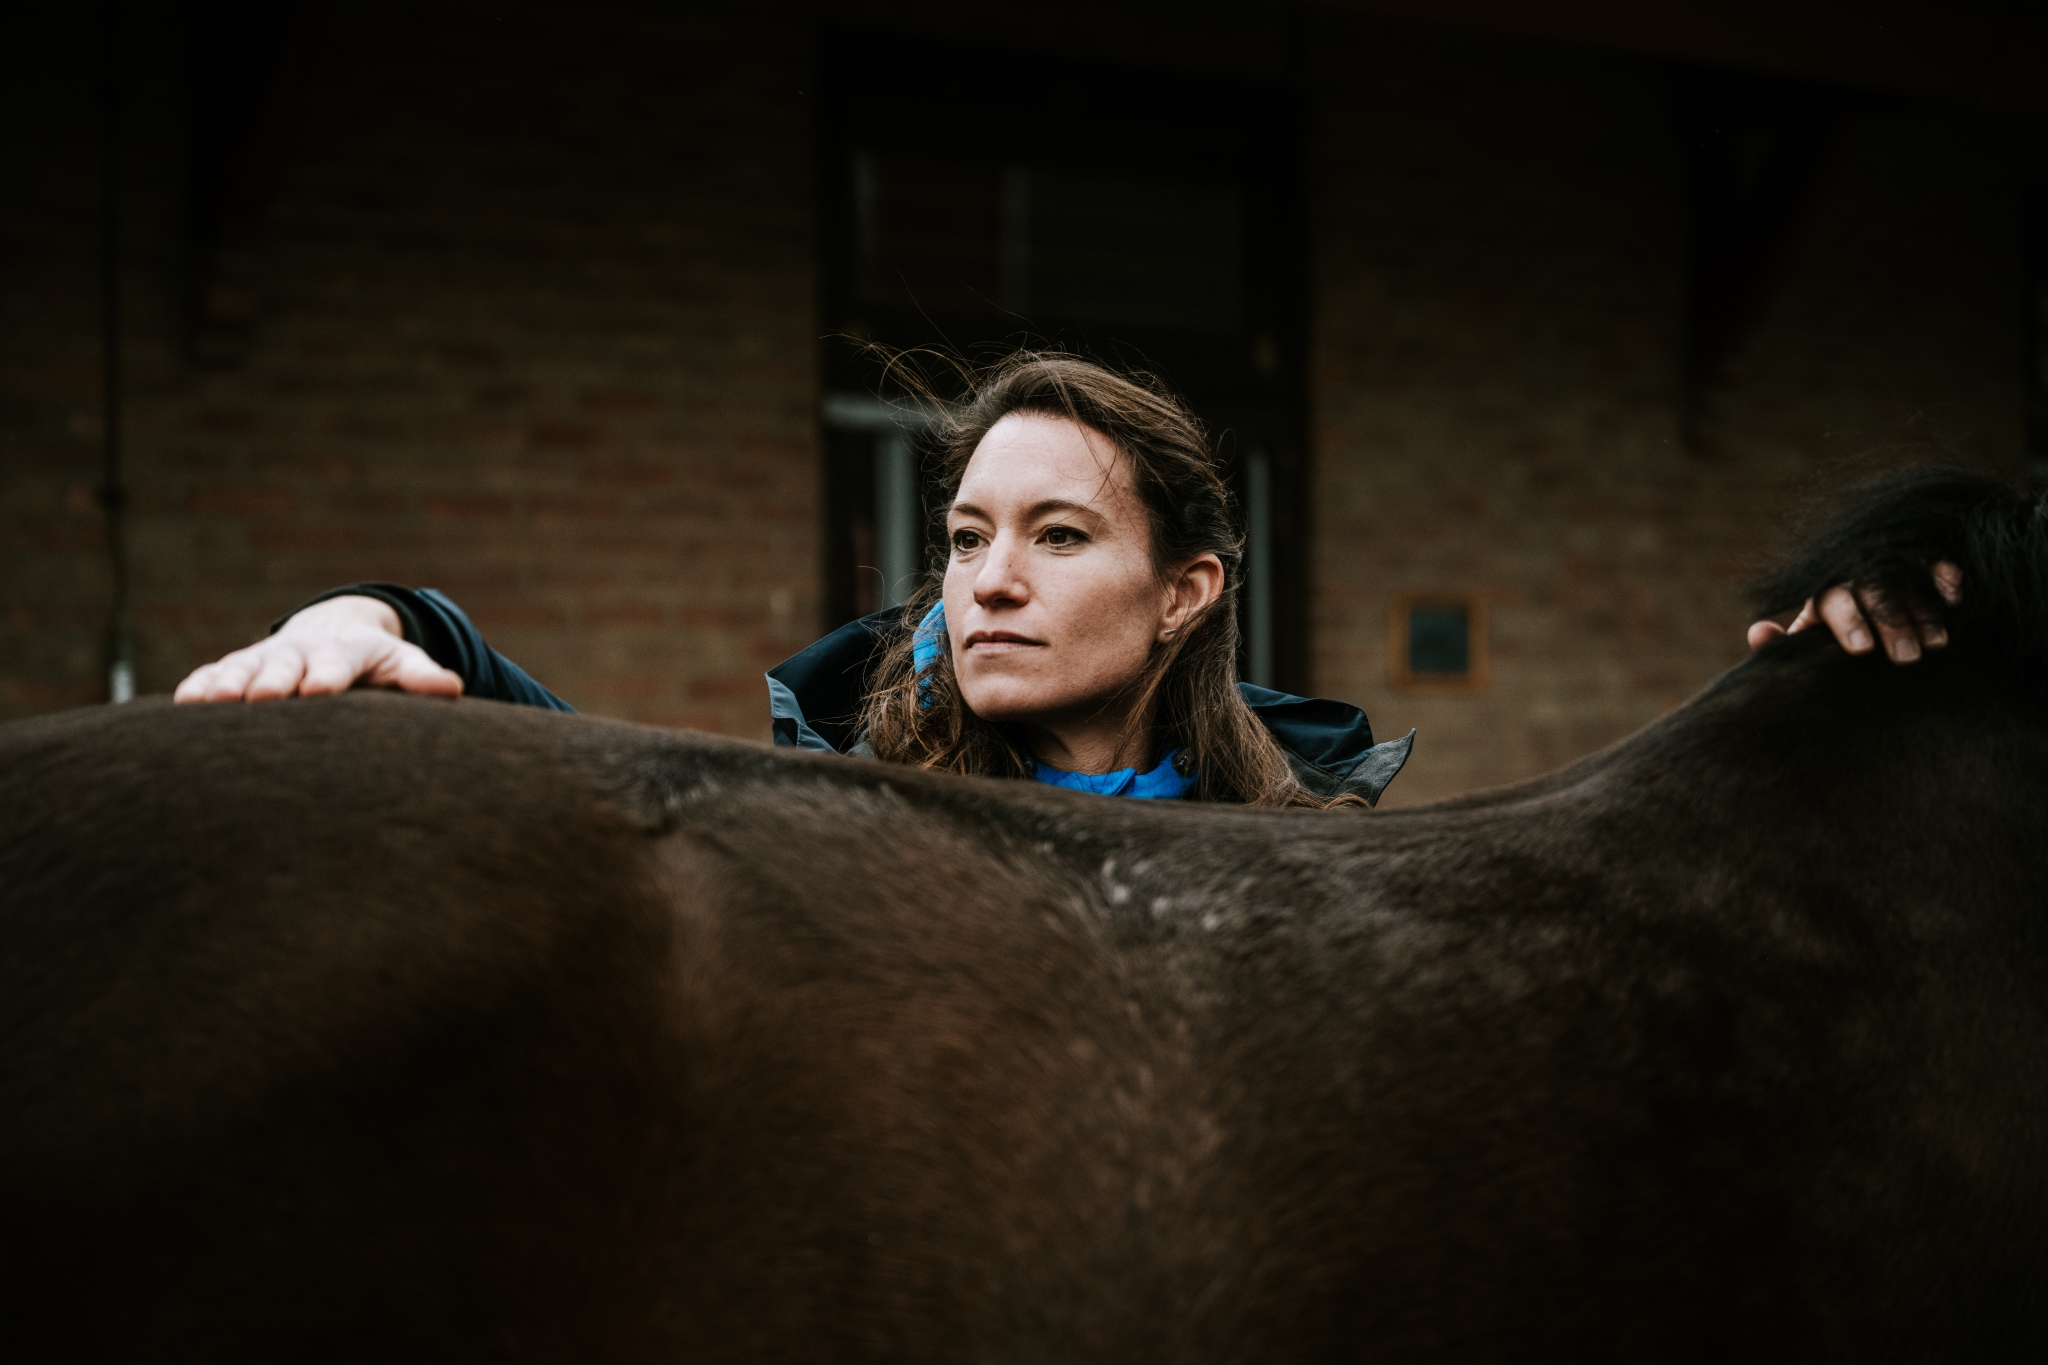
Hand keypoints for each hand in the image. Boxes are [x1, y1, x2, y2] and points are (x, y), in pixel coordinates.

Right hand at [173, 596, 462, 702]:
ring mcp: (266, 657)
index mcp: (344, 650)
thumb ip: (420, 678)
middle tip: (260, 698)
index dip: (328, 676)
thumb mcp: (400, 664)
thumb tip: (452, 688)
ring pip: (242, 667)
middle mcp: (301, 651)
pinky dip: (199, 686)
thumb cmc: (375, 661)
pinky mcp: (239, 668)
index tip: (320, 692)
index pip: (337, 662)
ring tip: (207, 704)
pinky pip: (214, 673)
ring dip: (225, 684)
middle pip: (284, 663)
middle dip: (271, 680)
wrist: (336, 630)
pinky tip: (181, 704)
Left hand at [1746, 562, 1962, 662]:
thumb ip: (1784, 646)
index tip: (1862, 650)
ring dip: (1921, 610)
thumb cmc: (1833, 650)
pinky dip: (1943, 577)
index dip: (1847, 622)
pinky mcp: (1922, 566)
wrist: (1868, 642)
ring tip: (1936, 645)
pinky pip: (1933, 562)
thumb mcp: (1807, 651)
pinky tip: (1953, 601)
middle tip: (1906, 659)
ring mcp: (1889, 568)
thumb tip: (1759, 630)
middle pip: (1871, 588)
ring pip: (1903, 580)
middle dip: (1890, 622)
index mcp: (1824, 596)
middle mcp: (1855, 576)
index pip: (1831, 599)